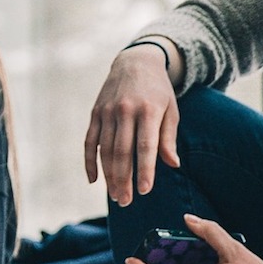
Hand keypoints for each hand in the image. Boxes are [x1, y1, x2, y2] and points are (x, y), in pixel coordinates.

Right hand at [85, 44, 179, 205]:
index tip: (145, 190)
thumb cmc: (158, 91)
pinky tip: (94, 180)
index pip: (146, 145)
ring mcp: (107, 112)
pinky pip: (90, 142)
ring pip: (106, 150)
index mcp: (148, 110)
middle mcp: (126, 110)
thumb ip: (168, 137)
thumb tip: (172, 164)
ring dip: (109, 176)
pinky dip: (90, 162)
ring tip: (115, 196)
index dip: (145, 169)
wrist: (136, 61)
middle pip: (122, 152)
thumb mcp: (170, 110)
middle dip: (123, 179)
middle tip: (125, 201)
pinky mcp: (95, 113)